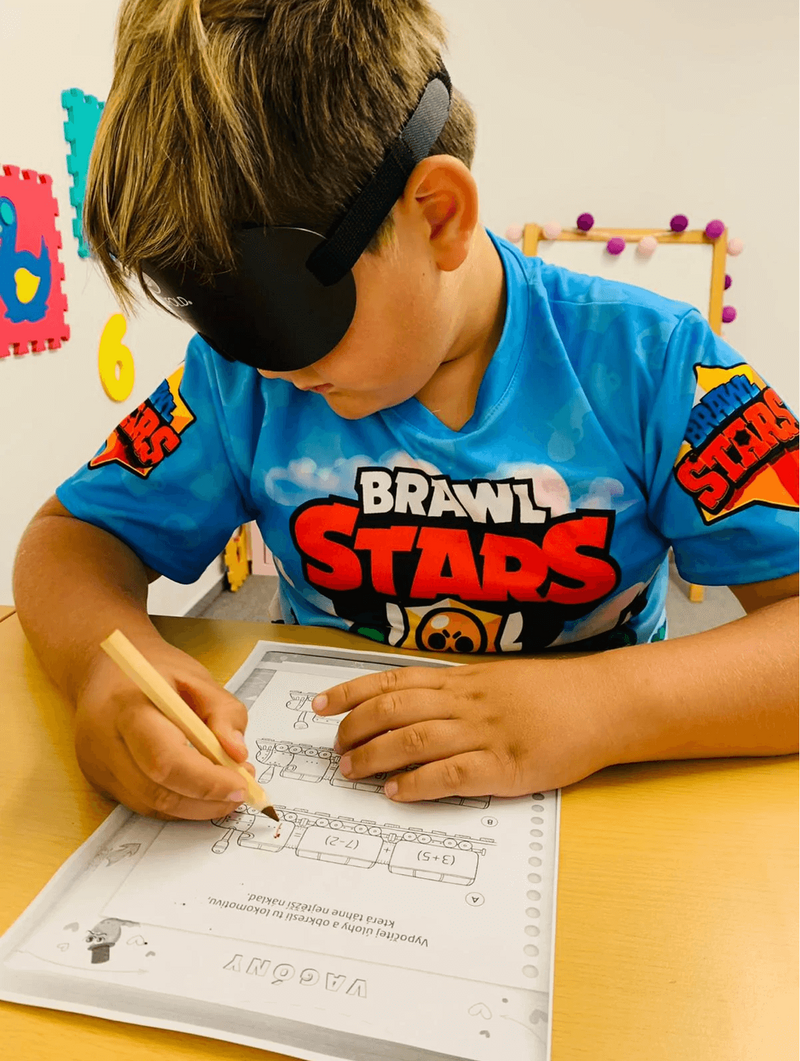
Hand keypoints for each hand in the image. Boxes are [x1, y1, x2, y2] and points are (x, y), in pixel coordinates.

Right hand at [75, 635, 254, 819]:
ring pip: (151, 805)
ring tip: (226, 791)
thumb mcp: (198, 678)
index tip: (240, 784)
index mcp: (129, 708)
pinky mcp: (100, 781)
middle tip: (240, 792)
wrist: (103, 668)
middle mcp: (105, 742)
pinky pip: (143, 804)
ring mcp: (97, 766)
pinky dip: (178, 804)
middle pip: (157, 791)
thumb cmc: (153, 670)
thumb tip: (238, 754)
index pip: (166, 760)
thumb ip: (224, 713)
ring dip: (195, 808)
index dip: (207, 781)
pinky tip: (200, 792)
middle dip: (206, 801)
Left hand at [313, 658, 615, 800]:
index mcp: (462, 680)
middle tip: (335, 749)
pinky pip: (451, 774)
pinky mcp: (505, 766)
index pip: (392, 680)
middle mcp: (465, 701)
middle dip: (355, 728)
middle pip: (393, 709)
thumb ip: (458, 692)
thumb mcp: (498, 680)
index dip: (350, 693)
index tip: (319, 705)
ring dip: (375, 756)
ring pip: (413, 739)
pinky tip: (396, 791)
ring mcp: (484, 733)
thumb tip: (413, 706)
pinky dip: (417, 783)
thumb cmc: (553, 693)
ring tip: (351, 771)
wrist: (604, 703)